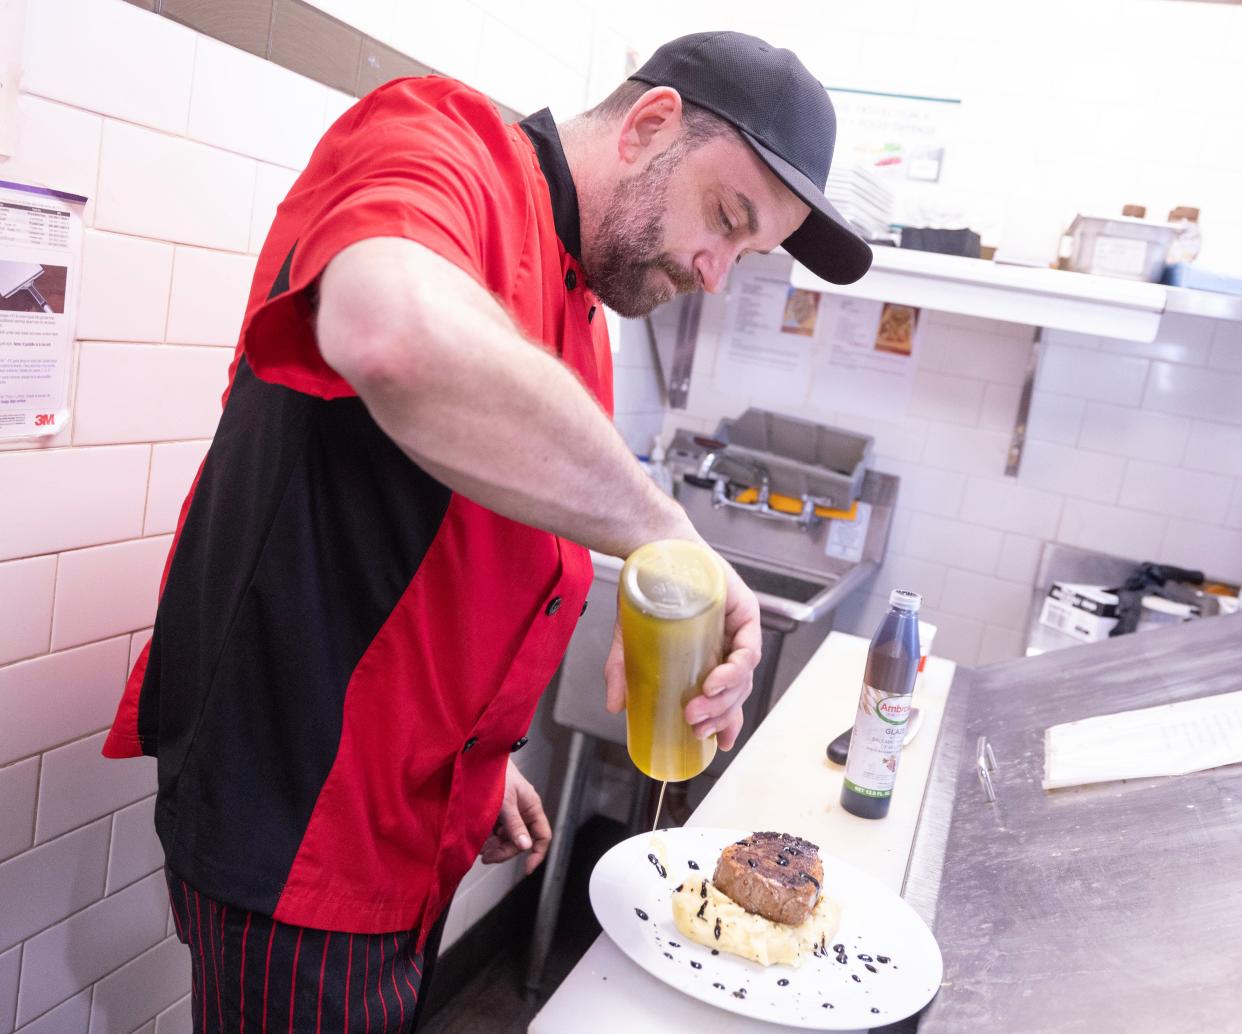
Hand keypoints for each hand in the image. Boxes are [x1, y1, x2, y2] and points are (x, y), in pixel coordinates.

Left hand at [480, 758, 551, 874]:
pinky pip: (496, 832)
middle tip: (488, 856)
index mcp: (531, 807)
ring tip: (480, 848)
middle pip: (520, 841)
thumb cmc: (496, 774)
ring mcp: (510, 813)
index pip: (542, 835)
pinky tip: (478, 840)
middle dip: (505, 851)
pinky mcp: (497, 812)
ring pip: (506, 838)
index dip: (538, 853)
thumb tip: (525, 846)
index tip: (527, 868)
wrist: (479, 758)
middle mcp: (523, 811)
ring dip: (494, 846)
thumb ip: (515, 824)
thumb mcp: (505, 802)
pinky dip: (488, 838)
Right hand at [605, 550, 760, 751]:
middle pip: (736, 691)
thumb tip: (614, 706)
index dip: (726, 722)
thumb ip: (623, 672)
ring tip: (699, 707)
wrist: (651, 550)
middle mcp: (727, 644)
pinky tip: (716, 682)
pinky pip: (750, 649)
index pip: (726, 696)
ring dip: (724, 698)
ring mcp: (738, 629)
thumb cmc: (647, 591)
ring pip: (745, 675)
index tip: (718, 744)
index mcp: (708, 656)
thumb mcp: (630, 640)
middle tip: (694, 725)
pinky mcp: (746, 611)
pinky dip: (736, 670)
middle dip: (718, 714)